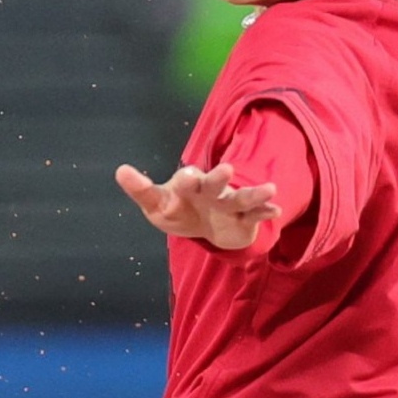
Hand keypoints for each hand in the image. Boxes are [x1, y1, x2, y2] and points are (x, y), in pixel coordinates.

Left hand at [116, 162, 280, 250]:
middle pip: (216, 184)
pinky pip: (255, 216)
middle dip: (220, 178)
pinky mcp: (243, 221)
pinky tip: (277, 210)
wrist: (206, 227)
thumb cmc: (180, 210)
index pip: (188, 179)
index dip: (186, 180)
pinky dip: (265, 212)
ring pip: (242, 198)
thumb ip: (142, 190)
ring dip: (255, 193)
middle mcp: (212, 191)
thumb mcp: (157, 205)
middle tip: (226, 170)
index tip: (186, 179)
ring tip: (271, 189)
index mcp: (190, 185)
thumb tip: (120, 170)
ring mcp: (229, 206)